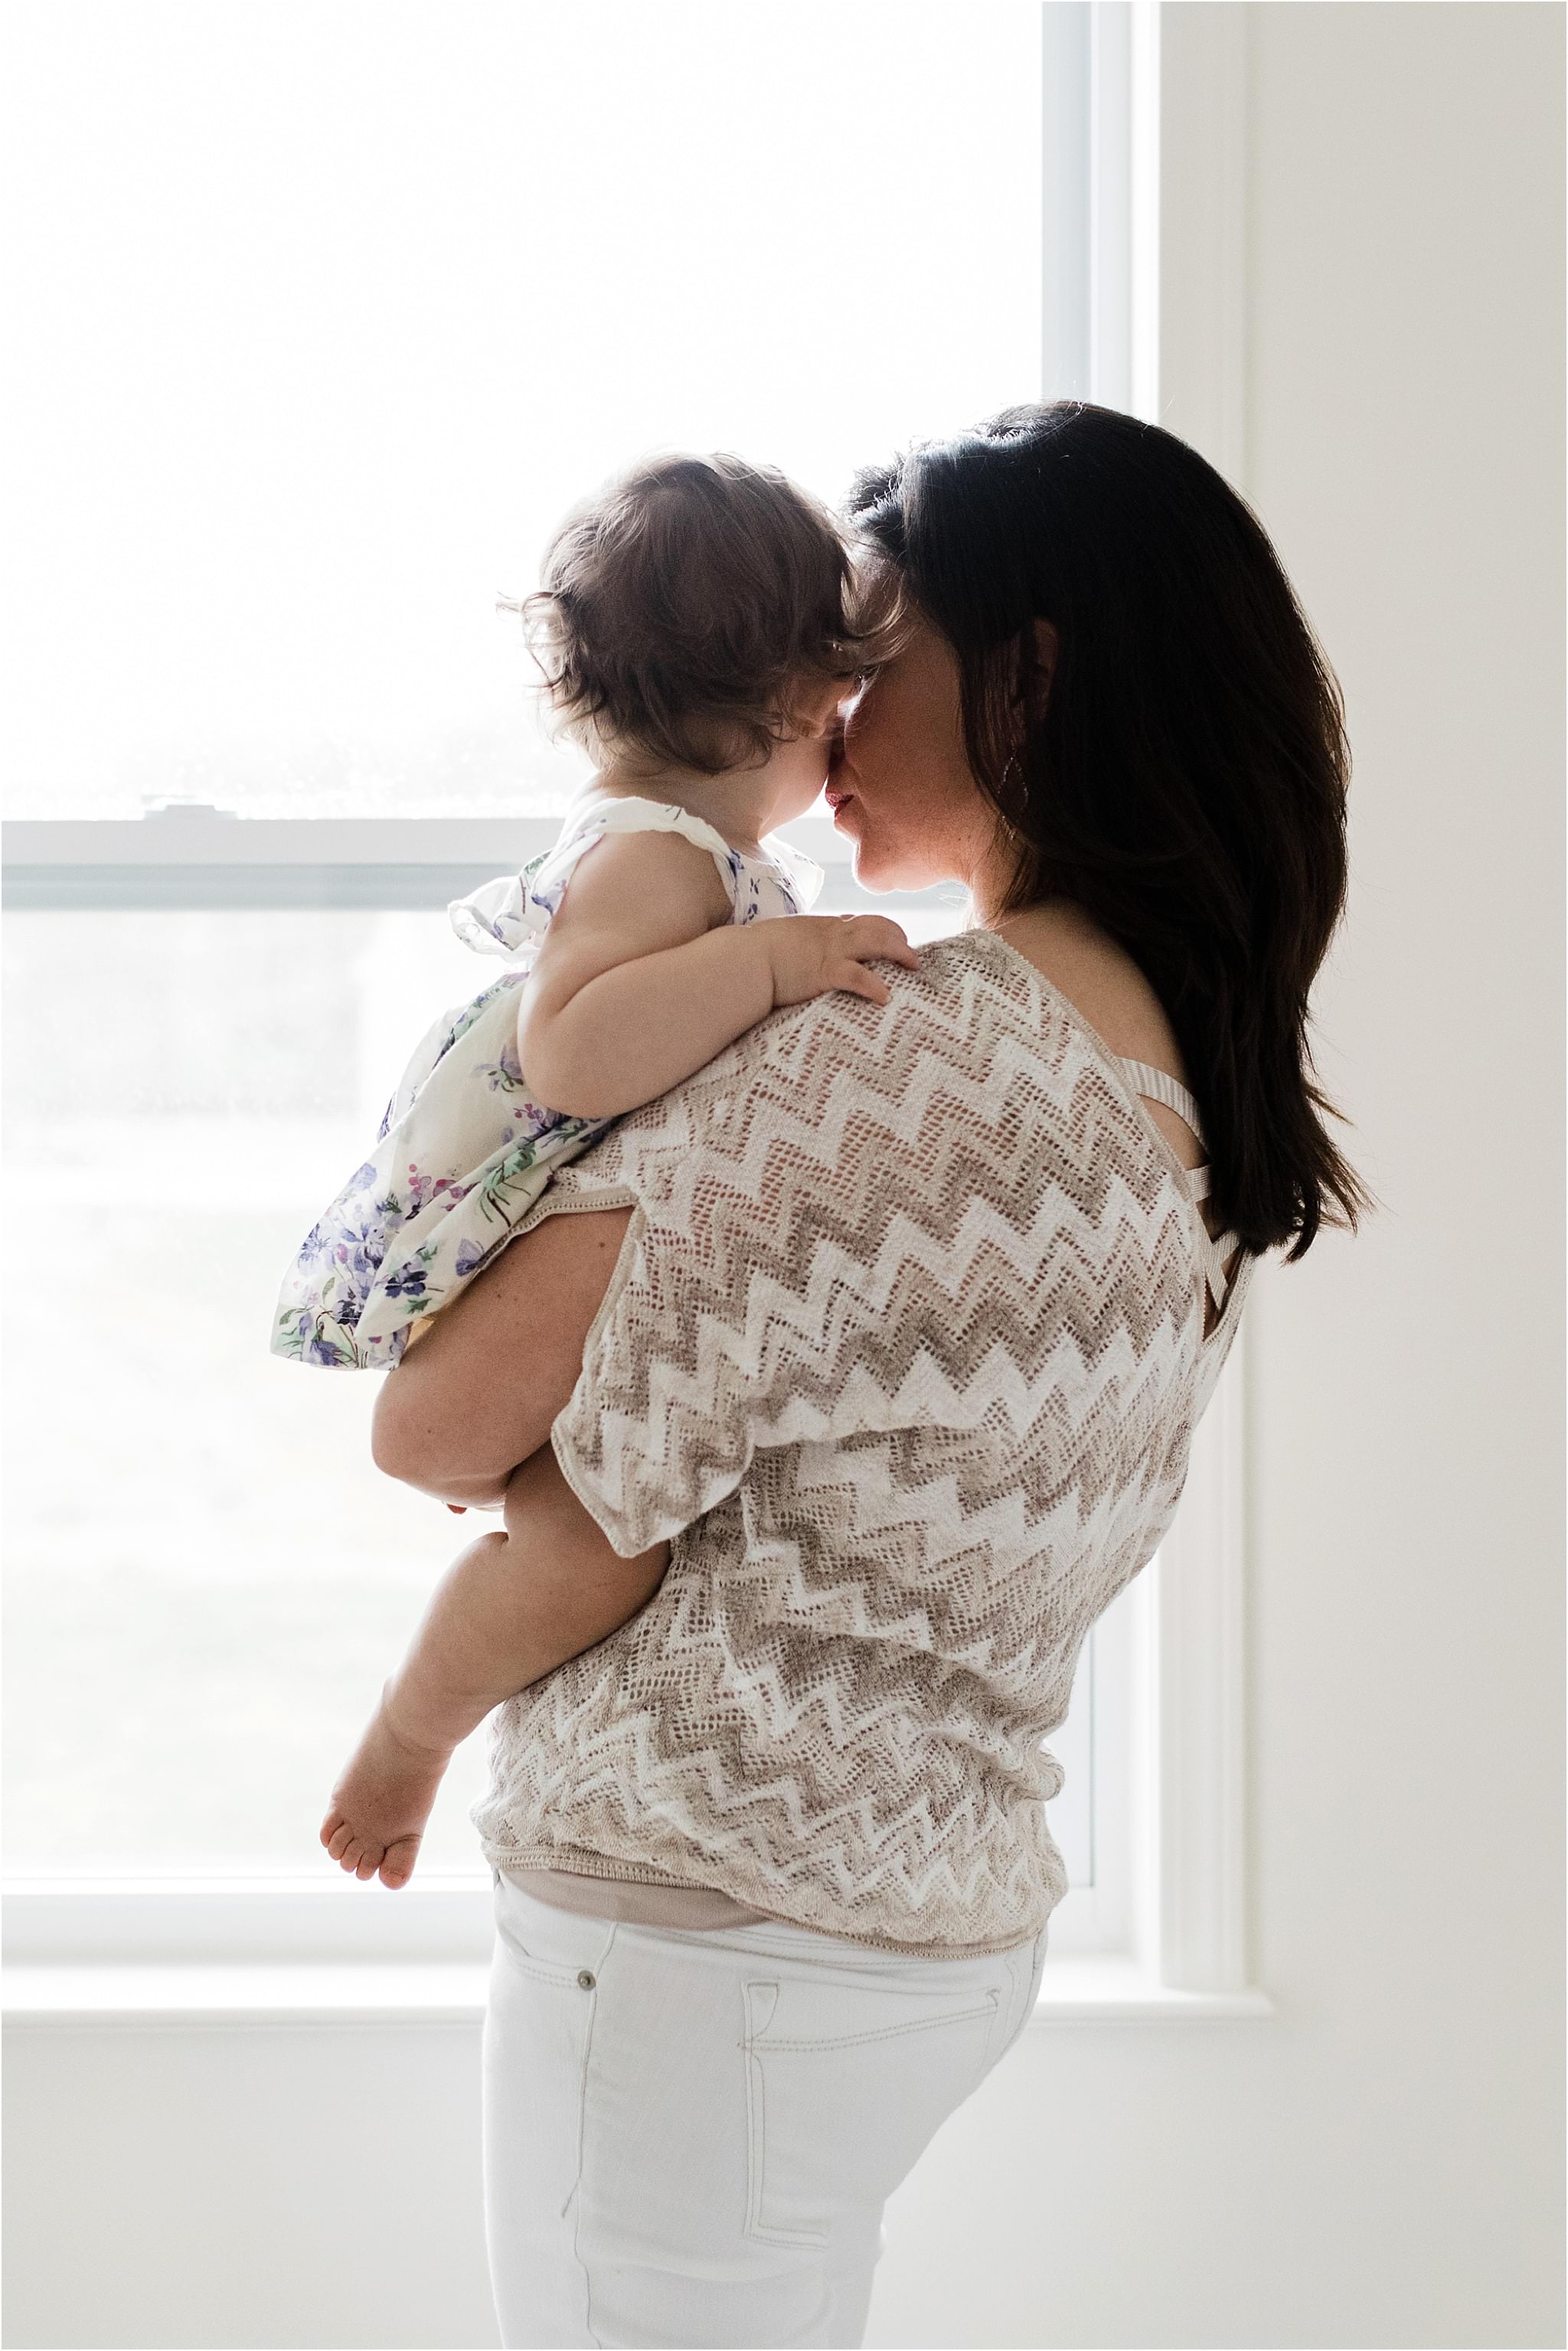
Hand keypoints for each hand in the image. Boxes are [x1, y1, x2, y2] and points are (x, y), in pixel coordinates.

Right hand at [763, 914, 917, 1009]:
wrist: (742, 960)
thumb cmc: (756, 954)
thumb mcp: (784, 941)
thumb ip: (801, 945)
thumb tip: (802, 956)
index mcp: (822, 927)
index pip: (862, 920)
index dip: (884, 929)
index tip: (895, 941)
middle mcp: (831, 934)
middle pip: (877, 926)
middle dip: (899, 939)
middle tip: (912, 958)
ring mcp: (830, 951)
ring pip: (876, 943)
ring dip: (899, 953)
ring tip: (912, 967)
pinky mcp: (824, 972)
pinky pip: (858, 977)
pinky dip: (875, 986)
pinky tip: (885, 997)